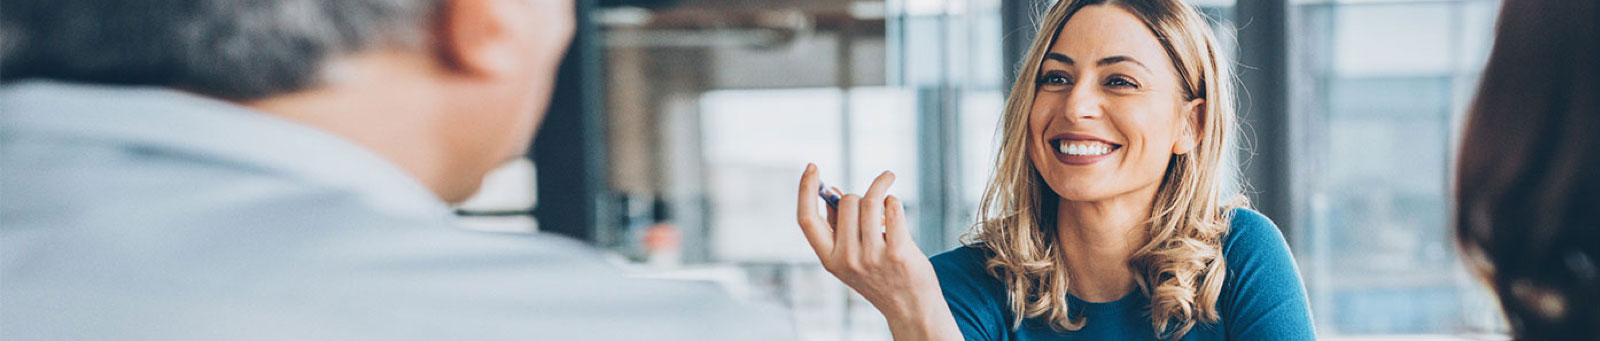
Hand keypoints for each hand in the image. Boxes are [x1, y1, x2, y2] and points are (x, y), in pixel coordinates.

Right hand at [796, 164, 961, 340]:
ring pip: (870, 201)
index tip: (812, 167)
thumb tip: (833, 191)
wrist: (910, 307)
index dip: (805, 190)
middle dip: (860, 196)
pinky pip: (892, 208)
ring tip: (887, 183)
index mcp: (830, 259)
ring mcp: (872, 257)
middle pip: (847, 203)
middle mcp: (847, 259)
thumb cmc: (881, 276)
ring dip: (880, 186)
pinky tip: (895, 205)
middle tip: (872, 204)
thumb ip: (840, 227)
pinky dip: (893, 200)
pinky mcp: (898, 252)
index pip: (807, 220)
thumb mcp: (851, 257)